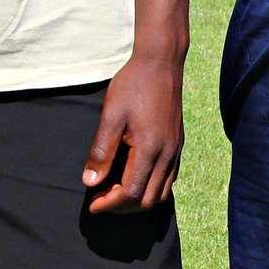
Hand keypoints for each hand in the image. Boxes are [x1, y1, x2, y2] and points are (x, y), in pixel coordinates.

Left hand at [82, 39, 186, 213]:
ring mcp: (176, 150)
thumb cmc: (133, 85)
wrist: (161, 62)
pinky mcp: (177, 143)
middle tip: (100, 198)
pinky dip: (150, 187)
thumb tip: (90, 182)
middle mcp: (167, 155)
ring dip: (138, 199)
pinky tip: (133, 176)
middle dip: (123, 206)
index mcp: (150, 150)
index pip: (131, 193)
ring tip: (114, 190)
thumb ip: (101, 151)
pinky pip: (168, 178)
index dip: (110, 204)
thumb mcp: (110, 116)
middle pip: (149, 200)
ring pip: (161, 192)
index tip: (92, 204)